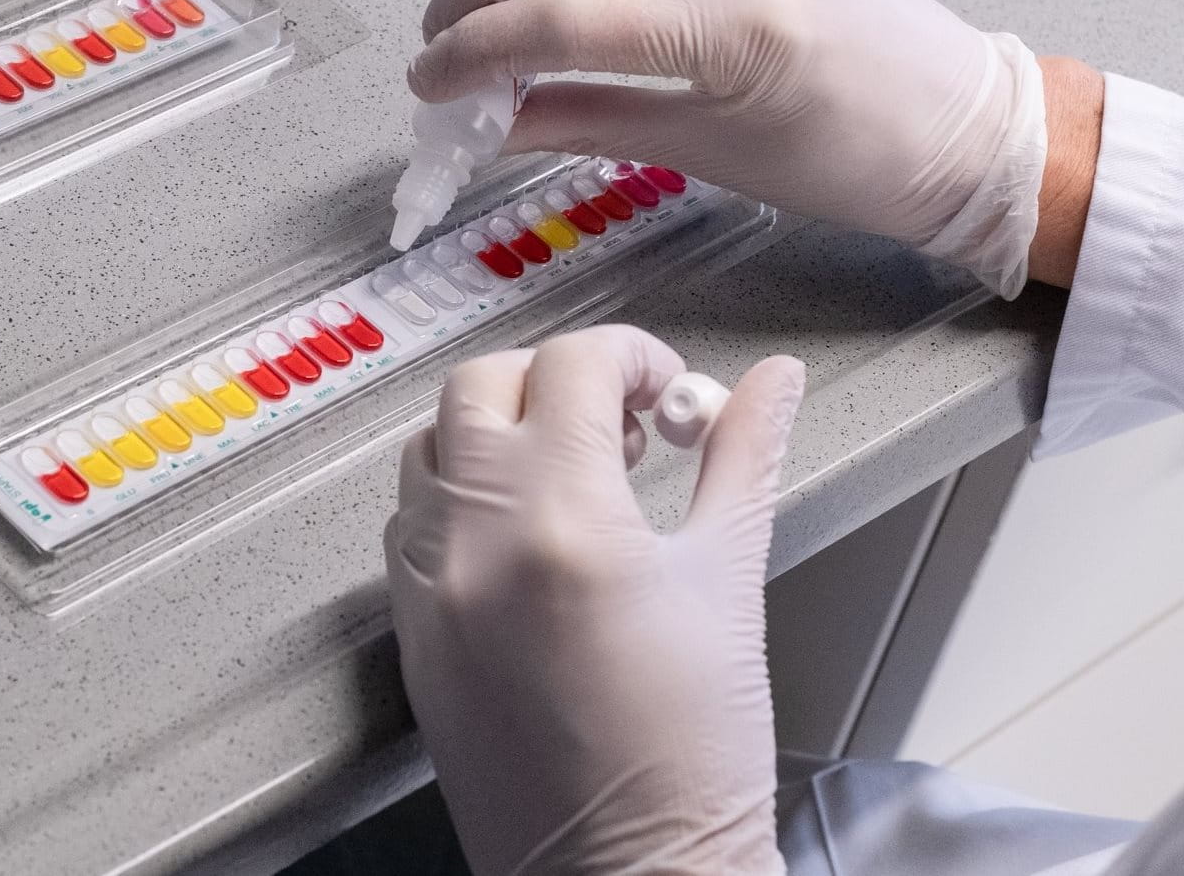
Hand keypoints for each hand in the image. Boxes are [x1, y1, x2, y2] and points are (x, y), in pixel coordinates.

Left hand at [385, 324, 805, 874]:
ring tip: (572, 474)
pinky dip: (460, 500)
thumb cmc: (689, 758)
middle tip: (620, 423)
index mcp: (563, 522)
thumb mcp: (731, 583)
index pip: (572, 368)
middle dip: (554, 381)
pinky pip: (412, 525)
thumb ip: (745, 459)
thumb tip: (771, 385)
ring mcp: (430, 591)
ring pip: (431, 448)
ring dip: (496, 434)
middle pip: (481, 386)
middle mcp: (476, 545)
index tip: (666, 392)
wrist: (630, 875)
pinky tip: (525, 534)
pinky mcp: (412, 636)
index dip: (632, 358)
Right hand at [408, 0, 1049, 297]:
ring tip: (485, 9)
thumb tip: (501, 119)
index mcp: (730, 28)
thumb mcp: (708, 154)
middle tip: (442, 40)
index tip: (430, 82)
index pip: (561, 20)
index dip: (475, 52)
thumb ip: (591, 121)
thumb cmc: (859, 158)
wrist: (962, 128)